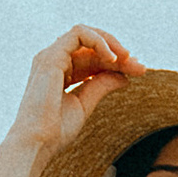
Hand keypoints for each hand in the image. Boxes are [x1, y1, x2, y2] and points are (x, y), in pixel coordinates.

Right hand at [9, 26, 144, 157]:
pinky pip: (79, 34)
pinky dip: (99, 41)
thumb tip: (124, 76)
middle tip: (140, 67)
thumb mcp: (85, 104)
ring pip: (86, 35)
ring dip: (110, 43)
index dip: (117, 62)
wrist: (37, 142)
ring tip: (128, 59)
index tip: (139, 71)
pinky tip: (113, 59)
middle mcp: (54, 60)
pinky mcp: (51, 56)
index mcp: (61, 72)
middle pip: (92, 47)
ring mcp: (51, 56)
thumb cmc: (55, 130)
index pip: (93, 58)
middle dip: (119, 53)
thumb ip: (101, 86)